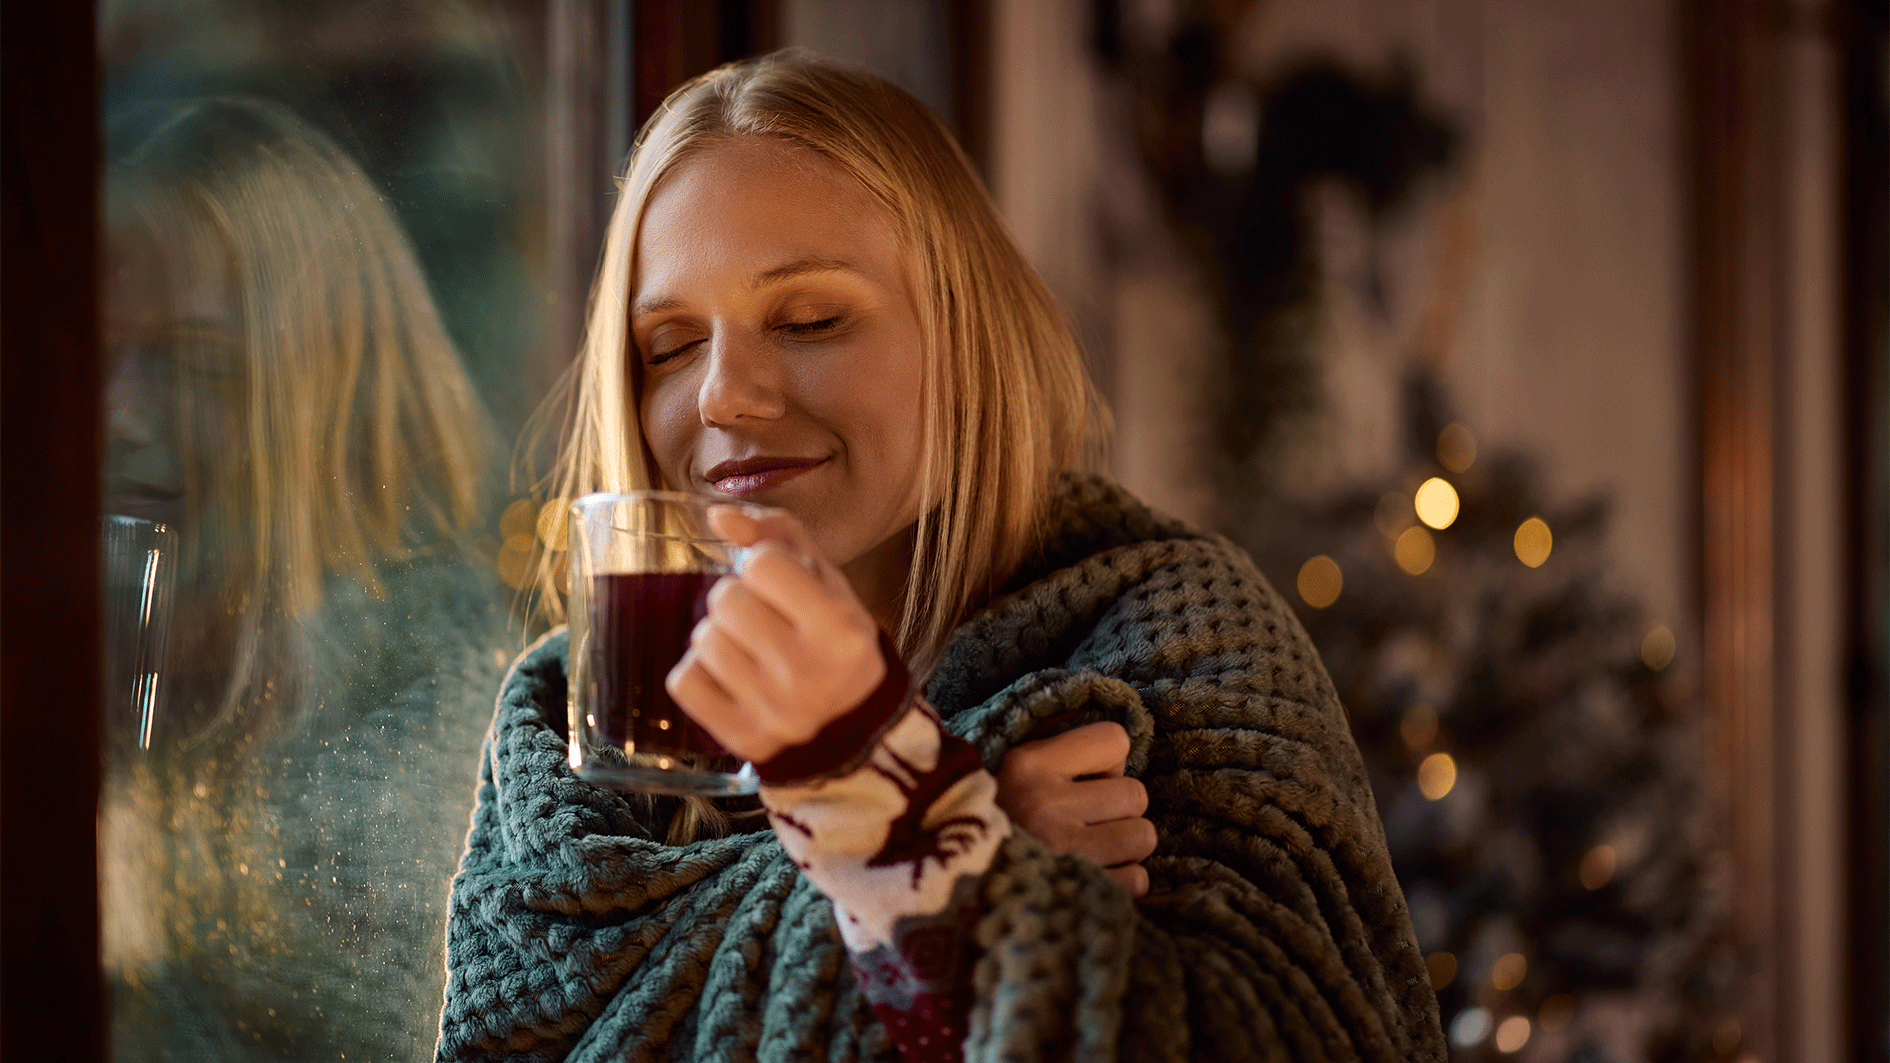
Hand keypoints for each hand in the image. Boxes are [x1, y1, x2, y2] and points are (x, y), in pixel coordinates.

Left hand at [666, 505, 885, 764]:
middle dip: (738, 600)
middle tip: (763, 619)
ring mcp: (773, 710)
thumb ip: (779, 537)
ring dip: (719, 637)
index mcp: (839, 629)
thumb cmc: (835, 641)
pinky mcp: (742, 737)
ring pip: (703, 639)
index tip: (781, 585)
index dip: (764, 565)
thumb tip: (718, 515)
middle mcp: (808, 673)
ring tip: (749, 650)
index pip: (762, 563)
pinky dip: (699, 673)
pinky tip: (730, 678)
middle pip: (725, 600)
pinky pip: (684, 681)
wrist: (851, 724)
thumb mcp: (827, 582)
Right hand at [995, 721, 1155, 896]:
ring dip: (1125, 848)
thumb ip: (1058, 749)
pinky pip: (1138, 879)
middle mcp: (1044, 805)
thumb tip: (1112, 739)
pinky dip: (1122, 882)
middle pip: (1135, 794)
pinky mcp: (1079, 890)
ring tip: (1092, 851)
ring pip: (1143, 836)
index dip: (1109, 763)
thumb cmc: (995, 824)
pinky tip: (1093, 878)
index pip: (1115, 740)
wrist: (957, 891)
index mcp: (1026, 766)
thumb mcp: (1009, 774)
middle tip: (1089, 824)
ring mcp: (1062, 851)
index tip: (1086, 782)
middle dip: (1119, 811)